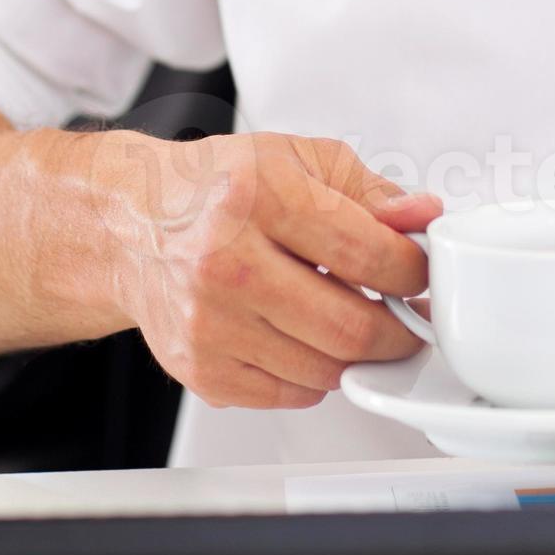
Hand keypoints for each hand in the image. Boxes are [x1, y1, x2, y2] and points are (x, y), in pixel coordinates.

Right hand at [89, 131, 438, 409]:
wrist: (132, 223)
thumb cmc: (215, 189)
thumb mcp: (298, 159)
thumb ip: (371, 191)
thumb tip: (422, 217)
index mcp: (258, 198)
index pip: (368, 255)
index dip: (414, 273)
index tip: (420, 275)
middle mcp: (225, 262)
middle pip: (350, 329)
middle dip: (399, 331)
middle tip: (407, 318)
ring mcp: (208, 323)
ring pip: (324, 372)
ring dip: (354, 354)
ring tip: (350, 319)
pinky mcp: (199, 368)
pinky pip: (288, 394)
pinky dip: (311, 374)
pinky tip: (302, 336)